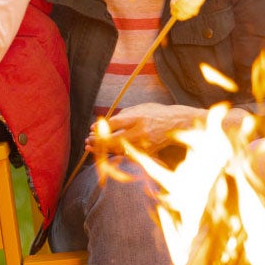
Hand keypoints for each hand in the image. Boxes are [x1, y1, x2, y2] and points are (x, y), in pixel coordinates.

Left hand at [85, 103, 204, 156]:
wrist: (176, 124)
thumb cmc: (155, 114)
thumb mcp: (139, 108)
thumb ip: (122, 116)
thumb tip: (102, 124)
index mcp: (140, 118)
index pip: (116, 124)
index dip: (102, 127)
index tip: (91, 129)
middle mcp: (142, 133)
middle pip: (116, 140)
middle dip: (99, 142)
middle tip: (87, 140)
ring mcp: (145, 145)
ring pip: (120, 151)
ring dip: (103, 150)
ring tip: (89, 147)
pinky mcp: (147, 153)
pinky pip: (127, 156)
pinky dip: (114, 154)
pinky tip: (104, 152)